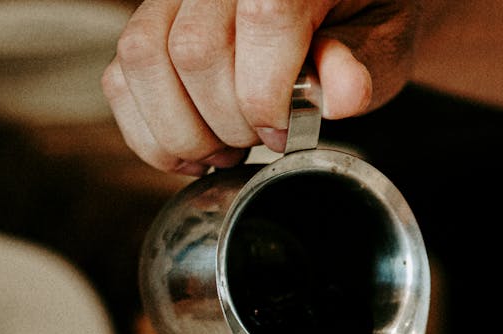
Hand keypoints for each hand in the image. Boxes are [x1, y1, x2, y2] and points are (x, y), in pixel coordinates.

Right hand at [101, 0, 421, 174]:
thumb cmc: (359, 19)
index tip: (286, 132)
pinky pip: (120, 78)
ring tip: (225, 147)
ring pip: (143, 61)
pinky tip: (191, 149)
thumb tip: (343, 93)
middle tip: (258, 142)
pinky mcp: (147, 21)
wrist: (335, 2)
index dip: (269, 97)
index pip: (263, 22)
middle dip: (228, 122)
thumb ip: (359, 65)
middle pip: (194, 52)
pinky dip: (149, 132)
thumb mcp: (382, 40)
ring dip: (183, 132)